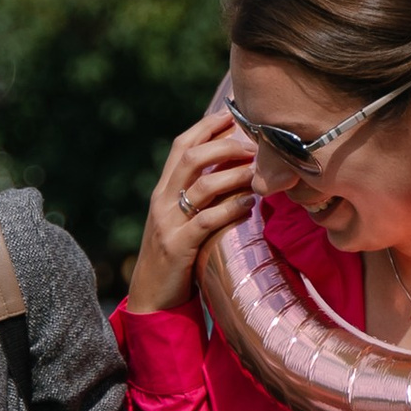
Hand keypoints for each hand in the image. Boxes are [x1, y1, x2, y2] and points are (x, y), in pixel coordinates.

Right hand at [125, 111, 257, 313]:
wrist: (151, 296)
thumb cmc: (176, 254)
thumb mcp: (182, 218)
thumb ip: (200, 195)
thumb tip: (237, 169)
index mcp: (163, 189)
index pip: (183, 145)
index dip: (208, 126)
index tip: (235, 114)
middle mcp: (162, 200)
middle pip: (192, 157)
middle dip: (225, 145)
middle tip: (255, 144)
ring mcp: (168, 223)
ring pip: (202, 186)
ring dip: (234, 174)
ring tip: (259, 172)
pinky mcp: (178, 247)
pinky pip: (207, 221)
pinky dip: (231, 209)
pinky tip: (251, 204)